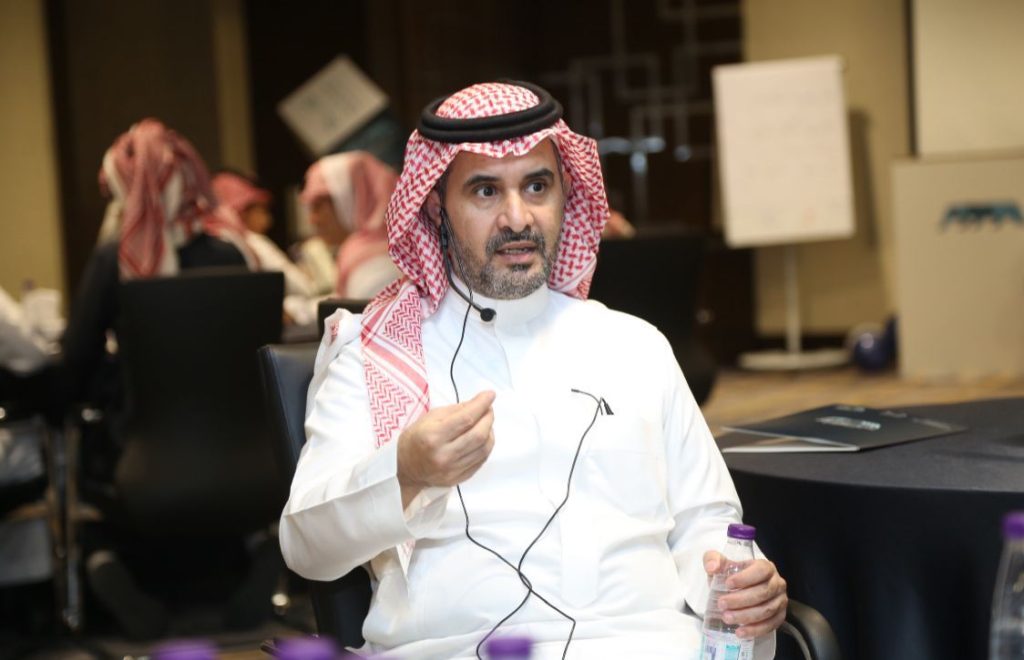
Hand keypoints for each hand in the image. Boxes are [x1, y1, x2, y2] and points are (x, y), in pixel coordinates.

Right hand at [396, 390, 495, 507]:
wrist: (404, 470)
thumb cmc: (415, 440)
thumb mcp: (429, 418)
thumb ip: (456, 410)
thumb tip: (478, 403)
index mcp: (433, 436)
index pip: (466, 418)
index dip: (481, 404)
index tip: (490, 395)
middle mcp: (444, 455)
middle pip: (478, 435)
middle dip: (488, 418)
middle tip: (488, 409)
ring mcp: (452, 470)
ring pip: (483, 449)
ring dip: (490, 432)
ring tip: (486, 423)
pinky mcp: (458, 478)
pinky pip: (481, 460)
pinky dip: (486, 446)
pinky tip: (482, 438)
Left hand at [703, 551, 787, 639]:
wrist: (740, 591)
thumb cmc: (732, 576)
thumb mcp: (720, 564)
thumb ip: (712, 559)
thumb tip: (712, 567)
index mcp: (765, 567)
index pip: (760, 571)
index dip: (745, 578)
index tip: (727, 584)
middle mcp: (777, 583)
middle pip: (763, 592)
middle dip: (741, 600)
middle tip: (722, 604)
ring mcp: (780, 600)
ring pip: (766, 610)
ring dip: (746, 616)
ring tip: (727, 617)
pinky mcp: (779, 616)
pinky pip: (771, 625)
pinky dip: (755, 630)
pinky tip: (740, 632)